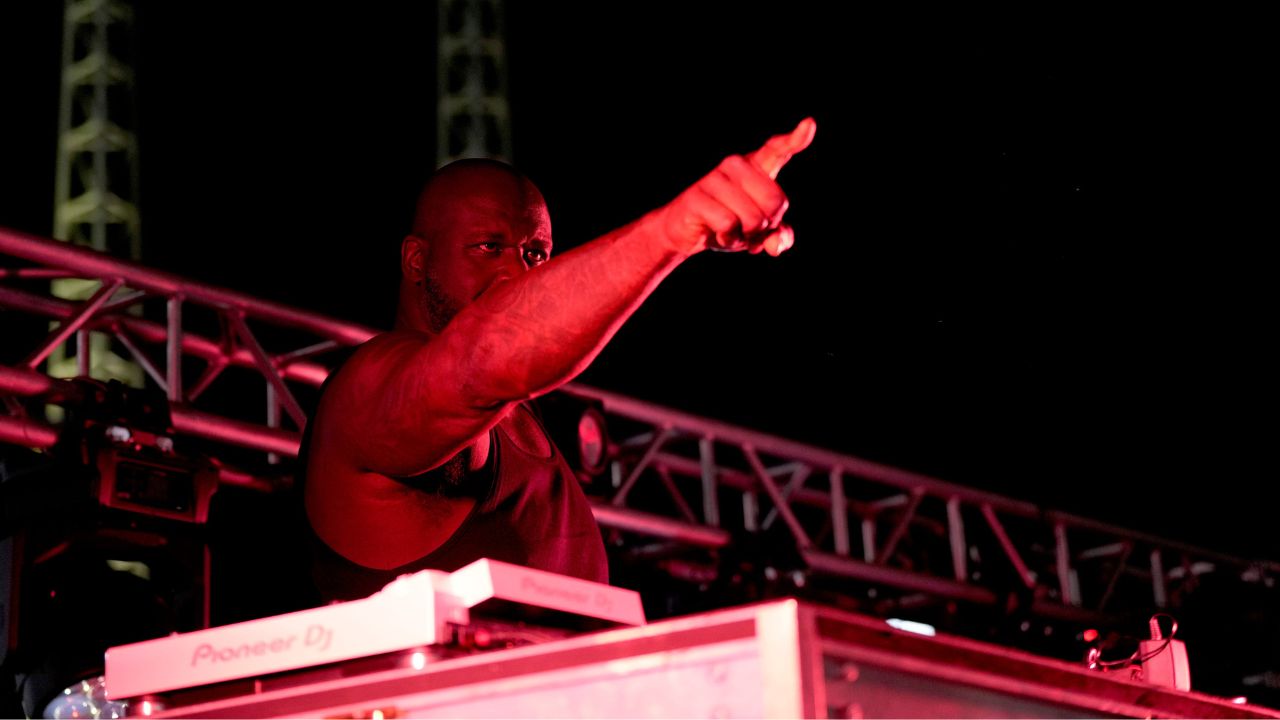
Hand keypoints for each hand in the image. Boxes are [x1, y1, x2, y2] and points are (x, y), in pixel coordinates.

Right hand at [661, 117, 815, 256]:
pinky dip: (729, 238)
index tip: (809, 124)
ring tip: (732, 232)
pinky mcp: (697, 196)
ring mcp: (715, 178)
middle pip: (775, 203)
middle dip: (766, 227)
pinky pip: (729, 225)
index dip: (795, 139)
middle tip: (748, 230)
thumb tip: (776, 245)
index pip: (778, 149)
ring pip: (753, 219)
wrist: (686, 231)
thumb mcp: (759, 232)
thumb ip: (779, 236)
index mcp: (756, 167)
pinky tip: (718, 234)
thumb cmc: (727, 223)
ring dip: (745, 237)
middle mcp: (736, 165)